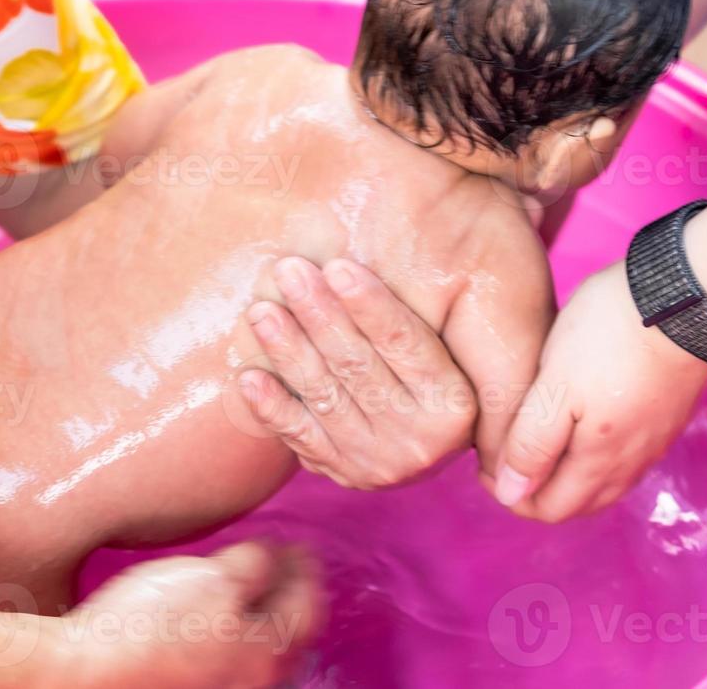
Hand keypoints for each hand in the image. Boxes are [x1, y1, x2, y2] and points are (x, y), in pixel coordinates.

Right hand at [50, 542, 322, 688]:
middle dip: (289, 595)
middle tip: (285, 562)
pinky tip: (215, 618)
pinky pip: (229, 662)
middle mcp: (252, 683)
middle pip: (287, 636)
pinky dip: (235, 636)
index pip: (305, 607)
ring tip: (251, 586)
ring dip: (264, 617)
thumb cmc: (145, 629)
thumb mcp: (212, 579)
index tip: (300, 546)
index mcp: (267, 655)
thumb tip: (272, 556)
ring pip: (259, 653)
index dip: (305, 570)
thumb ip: (254, 566)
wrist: (84, 673)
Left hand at [237, 257, 477, 488]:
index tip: (337, 265)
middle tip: (288, 270)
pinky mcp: (343, 473)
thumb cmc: (435, 357)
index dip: (370, 304)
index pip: (407, 343)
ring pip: (324, 397)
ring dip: (288, 351)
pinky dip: (272, 407)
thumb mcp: (452, 335)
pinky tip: (249, 376)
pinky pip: (299, 437)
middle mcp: (422, 441)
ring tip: (261, 310)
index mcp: (456, 403)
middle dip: (319, 314)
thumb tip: (400, 233)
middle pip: (359, 366)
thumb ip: (430, 307)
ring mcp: (379, 463)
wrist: (424, 433)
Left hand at [489, 262, 706, 519]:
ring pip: (603, 481)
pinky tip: (580, 423)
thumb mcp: (555, 387)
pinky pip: (625, 456)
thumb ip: (532, 443)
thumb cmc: (609, 335)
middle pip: (577, 502)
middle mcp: (631, 462)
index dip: (510, 494)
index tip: (483, 463)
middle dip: (536, 488)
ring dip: (566, 474)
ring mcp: (653, 440)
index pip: (550, 509)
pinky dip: (594, 455)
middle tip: (504, 450)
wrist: (685, 295)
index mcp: (599, 461)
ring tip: (536, 437)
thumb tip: (508, 494)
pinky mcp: (665, 416)